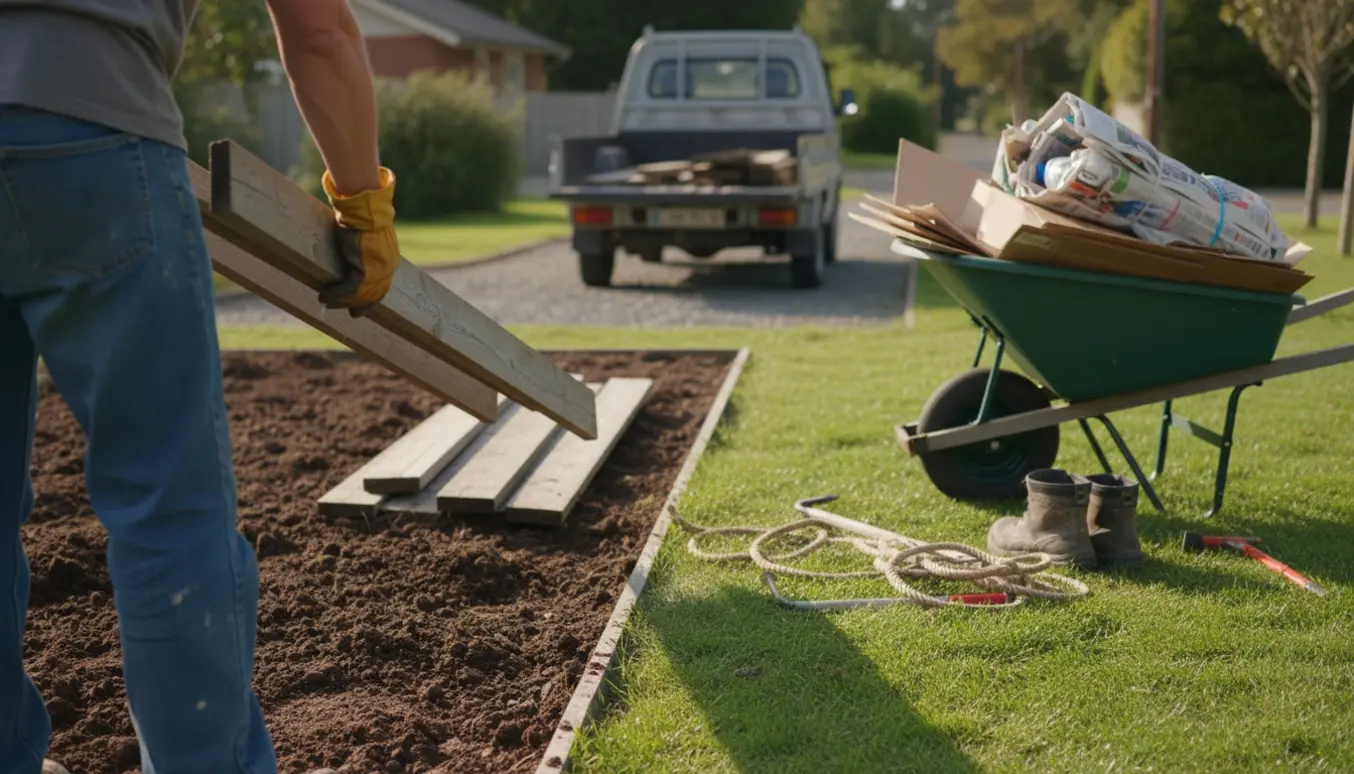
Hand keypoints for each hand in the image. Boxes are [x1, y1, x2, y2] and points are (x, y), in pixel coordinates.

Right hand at [318, 167, 400, 316]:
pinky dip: (336, 294)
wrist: (364, 211)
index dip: (371, 298)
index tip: (361, 307)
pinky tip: (323, 296)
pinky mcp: (366, 272)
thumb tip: (354, 256)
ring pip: (359, 295)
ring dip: (341, 300)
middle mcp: (387, 269)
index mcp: (389, 261)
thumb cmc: (361, 219)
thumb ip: (365, 251)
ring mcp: (378, 272)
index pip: (382, 286)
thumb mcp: (366, 238)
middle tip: (349, 313)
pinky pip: (350, 290)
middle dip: (359, 305)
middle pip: (373, 294)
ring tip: (326, 302)